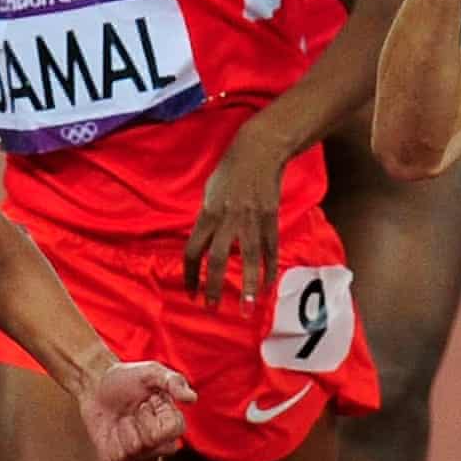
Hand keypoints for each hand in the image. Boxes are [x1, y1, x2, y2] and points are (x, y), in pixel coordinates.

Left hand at [76, 358, 194, 460]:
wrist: (97, 386)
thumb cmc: (128, 378)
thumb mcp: (152, 373)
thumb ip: (173, 382)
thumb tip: (191, 399)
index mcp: (173, 426)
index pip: (171, 431)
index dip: (153, 413)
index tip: (148, 400)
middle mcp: (160, 446)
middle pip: (151, 444)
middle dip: (137, 421)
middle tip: (134, 410)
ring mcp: (140, 458)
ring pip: (131, 452)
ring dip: (122, 430)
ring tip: (122, 419)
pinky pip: (114, 460)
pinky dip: (108, 443)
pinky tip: (111, 432)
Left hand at [181, 123, 287, 311]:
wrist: (258, 152)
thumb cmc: (229, 171)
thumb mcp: (209, 193)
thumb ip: (206, 219)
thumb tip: (204, 242)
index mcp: (208, 214)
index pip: (194, 250)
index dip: (191, 274)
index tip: (191, 292)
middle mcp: (227, 220)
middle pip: (218, 259)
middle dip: (214, 286)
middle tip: (212, 308)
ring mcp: (251, 220)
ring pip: (249, 258)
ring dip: (249, 285)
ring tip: (248, 308)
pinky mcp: (270, 218)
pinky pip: (270, 248)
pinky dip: (269, 268)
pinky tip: (268, 285)